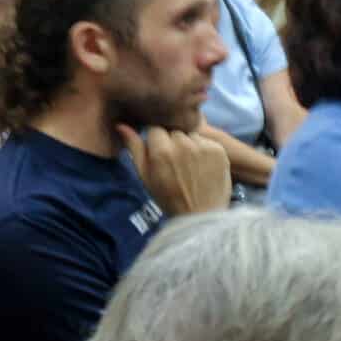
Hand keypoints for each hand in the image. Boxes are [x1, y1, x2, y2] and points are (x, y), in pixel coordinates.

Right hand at [117, 125, 231, 215]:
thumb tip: (121, 125)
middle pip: (174, 131)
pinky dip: (204, 151)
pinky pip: (206, 142)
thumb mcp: (145, 176)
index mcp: (161, 151)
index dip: (156, 143)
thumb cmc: (168, 198)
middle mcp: (182, 144)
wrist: (201, 215)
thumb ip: (134, 148)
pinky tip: (203, 167)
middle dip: (172, 143)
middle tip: (176, 164)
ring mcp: (203, 146)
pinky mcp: (219, 150)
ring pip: (190, 135)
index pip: (155, 129)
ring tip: (191, 166)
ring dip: (189, 145)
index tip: (160, 157)